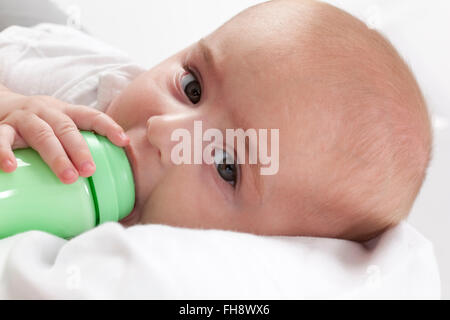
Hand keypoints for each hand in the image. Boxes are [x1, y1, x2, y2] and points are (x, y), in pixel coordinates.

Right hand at [0, 87, 128, 183]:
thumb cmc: (40, 123)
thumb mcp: (60, 124)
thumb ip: (78, 139)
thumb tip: (107, 171)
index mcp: (64, 112)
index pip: (90, 115)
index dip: (108, 126)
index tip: (123, 141)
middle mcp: (46, 111)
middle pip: (66, 128)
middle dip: (80, 149)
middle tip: (90, 170)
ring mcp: (24, 118)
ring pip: (41, 134)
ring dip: (56, 156)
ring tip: (68, 177)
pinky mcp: (1, 126)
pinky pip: (1, 138)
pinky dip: (4, 152)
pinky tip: (10, 168)